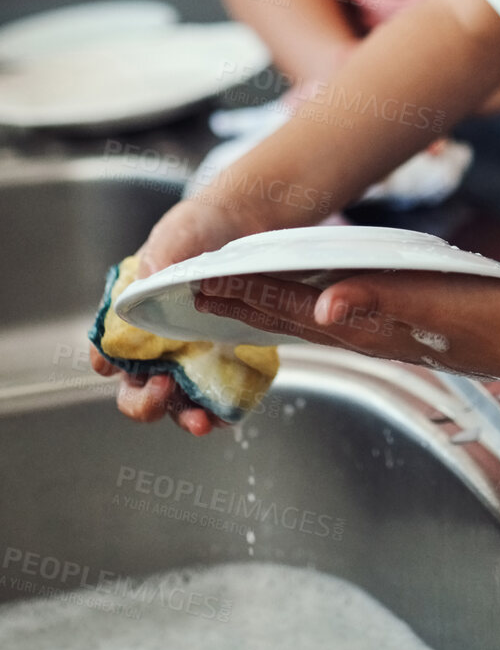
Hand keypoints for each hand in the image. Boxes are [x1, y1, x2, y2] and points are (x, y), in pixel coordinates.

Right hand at [89, 191, 269, 435]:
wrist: (245, 229)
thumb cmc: (198, 231)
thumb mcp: (178, 232)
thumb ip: (162, 252)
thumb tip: (150, 272)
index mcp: (132, 319)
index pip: (106, 351)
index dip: (105, 361)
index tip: (113, 365)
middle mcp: (156, 348)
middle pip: (135, 391)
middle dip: (144, 402)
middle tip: (162, 388)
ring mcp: (190, 361)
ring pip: (177, 404)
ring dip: (185, 417)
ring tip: (200, 420)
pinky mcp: (224, 366)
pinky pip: (218, 399)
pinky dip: (221, 411)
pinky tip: (228, 410)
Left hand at [196, 268, 499, 383]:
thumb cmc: (487, 317)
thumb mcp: (433, 301)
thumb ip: (377, 300)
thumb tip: (324, 303)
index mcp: (363, 325)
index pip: (286, 306)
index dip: (241, 294)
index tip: (198, 282)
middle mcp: (362, 332)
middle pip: (285, 316)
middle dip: (238, 304)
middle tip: (192, 292)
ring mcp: (379, 332)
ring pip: (306, 319)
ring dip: (265, 306)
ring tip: (230, 295)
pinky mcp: (397, 328)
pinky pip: (335, 317)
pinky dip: (304, 306)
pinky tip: (303, 298)